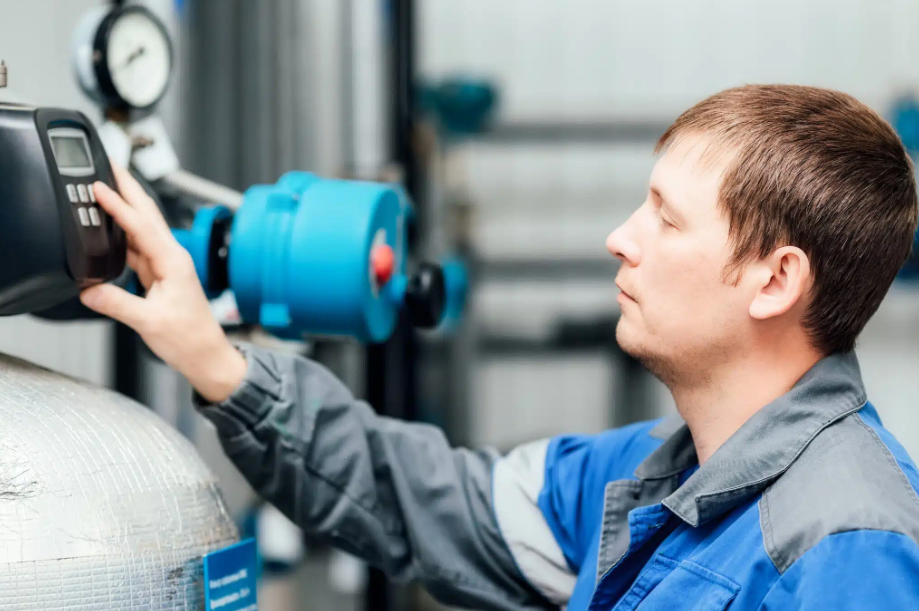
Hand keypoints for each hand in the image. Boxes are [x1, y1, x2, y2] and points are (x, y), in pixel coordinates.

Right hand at [80, 163, 247, 402]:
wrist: (207, 354)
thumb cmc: (190, 339)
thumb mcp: (149, 322)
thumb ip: (117, 303)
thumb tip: (89, 290)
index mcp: (173, 262)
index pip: (141, 225)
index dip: (118, 205)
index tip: (100, 186)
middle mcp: (173, 258)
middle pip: (147, 215)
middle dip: (128, 189)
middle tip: (109, 166)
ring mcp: (168, 265)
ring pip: (143, 228)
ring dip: (126, 207)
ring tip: (107, 188)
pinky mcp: (162, 275)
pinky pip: (140, 247)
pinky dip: (125, 233)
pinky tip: (113, 228)